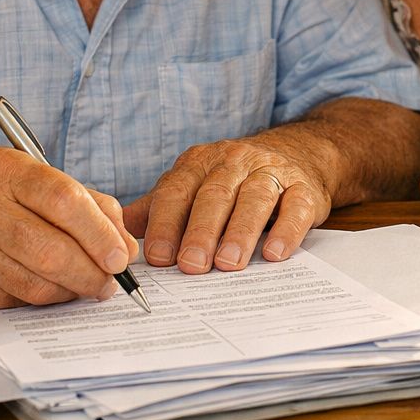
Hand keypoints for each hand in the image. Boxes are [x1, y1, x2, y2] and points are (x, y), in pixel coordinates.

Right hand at [0, 147, 138, 309]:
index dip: (99, 232)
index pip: (64, 199)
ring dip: (71, 291)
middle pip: (51, 248)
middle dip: (92, 271)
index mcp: (2, 169)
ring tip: (88, 287)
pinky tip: (50, 291)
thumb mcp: (19, 179)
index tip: (121, 254)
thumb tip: (124, 241)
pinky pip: (13, 300)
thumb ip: (77, 200)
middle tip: (111, 282)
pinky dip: (41, 300)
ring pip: (35, 282)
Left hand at [122, 130, 333, 273]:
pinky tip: (274, 253)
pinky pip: (296, 207)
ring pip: (254, 199)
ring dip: (240, 232)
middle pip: (215, 195)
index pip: (177, 190)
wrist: (298, 154)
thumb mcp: (194, 186)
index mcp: (199, 163)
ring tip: (228, 263)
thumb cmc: (234, 181)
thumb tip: (115, 231)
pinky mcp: (304, 188)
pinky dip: (286, 230)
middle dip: (201, 231)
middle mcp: (234, 162)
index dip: (167, 223)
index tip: (159, 257)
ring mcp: (271, 172)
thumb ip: (158, 208)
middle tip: (191, 265)